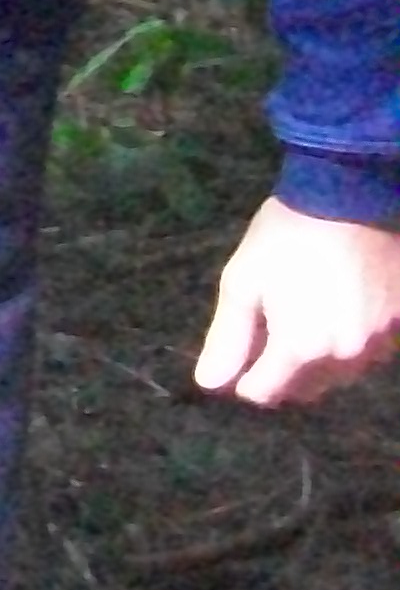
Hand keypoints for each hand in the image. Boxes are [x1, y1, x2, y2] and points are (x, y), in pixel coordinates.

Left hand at [193, 198, 399, 406]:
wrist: (351, 197)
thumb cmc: (285, 237)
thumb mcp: (242, 282)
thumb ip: (227, 338)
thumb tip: (210, 385)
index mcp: (301, 348)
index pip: (265, 392)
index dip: (245, 381)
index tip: (239, 358)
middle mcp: (345, 355)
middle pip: (306, 389)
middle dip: (281, 375)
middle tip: (268, 341)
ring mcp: (378, 342)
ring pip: (341, 376)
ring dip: (318, 365)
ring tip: (302, 326)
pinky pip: (370, 354)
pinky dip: (348, 347)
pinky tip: (335, 317)